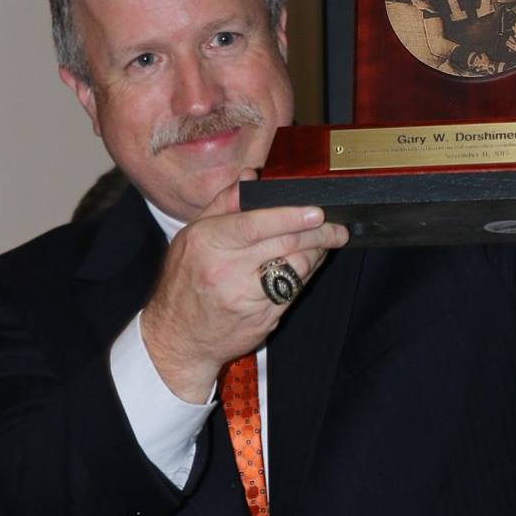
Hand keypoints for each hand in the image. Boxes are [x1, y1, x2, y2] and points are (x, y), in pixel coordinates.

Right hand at [141, 180, 348, 401]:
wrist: (179, 338)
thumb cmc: (184, 280)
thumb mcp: (190, 236)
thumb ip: (223, 204)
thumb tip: (251, 177)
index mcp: (207, 243)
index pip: (254, 225)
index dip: (289, 216)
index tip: (316, 212)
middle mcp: (226, 271)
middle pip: (283, 245)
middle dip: (317, 233)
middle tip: (335, 227)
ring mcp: (245, 299)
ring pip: (295, 269)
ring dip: (317, 253)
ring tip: (328, 241)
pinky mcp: (262, 319)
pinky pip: (293, 291)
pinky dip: (307, 275)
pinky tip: (311, 264)